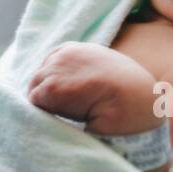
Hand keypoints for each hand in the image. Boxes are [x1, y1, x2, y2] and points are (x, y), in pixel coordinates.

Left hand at [27, 41, 163, 135]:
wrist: (137, 100)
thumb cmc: (134, 93)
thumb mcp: (111, 73)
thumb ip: (89, 73)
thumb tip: (81, 88)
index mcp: (79, 49)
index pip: (52, 62)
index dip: (54, 81)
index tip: (63, 99)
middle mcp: (64, 54)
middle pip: (40, 76)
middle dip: (46, 94)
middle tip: (62, 114)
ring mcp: (55, 69)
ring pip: (35, 89)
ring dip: (45, 105)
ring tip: (65, 119)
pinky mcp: (49, 89)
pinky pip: (35, 103)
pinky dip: (42, 114)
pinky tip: (61, 122)